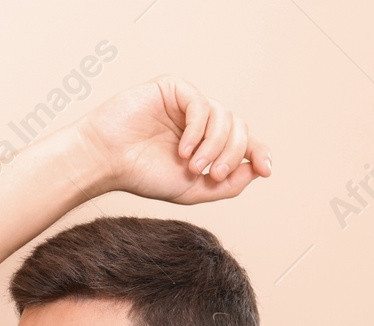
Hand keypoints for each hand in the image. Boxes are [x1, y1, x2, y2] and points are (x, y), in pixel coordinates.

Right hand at [74, 74, 270, 203]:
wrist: (107, 162)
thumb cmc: (142, 175)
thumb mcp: (193, 189)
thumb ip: (228, 183)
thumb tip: (258, 169)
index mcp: (207, 143)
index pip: (244, 142)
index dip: (259, 153)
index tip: (266, 169)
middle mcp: (201, 122)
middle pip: (239, 129)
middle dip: (231, 154)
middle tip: (212, 174)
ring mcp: (188, 104)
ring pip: (224, 117)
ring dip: (213, 145)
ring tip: (192, 165)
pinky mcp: (173, 89)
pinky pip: (202, 105)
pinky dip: (197, 130)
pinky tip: (183, 149)